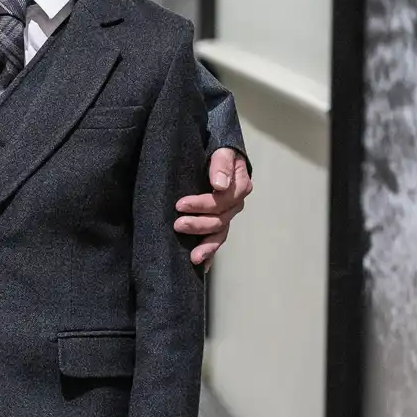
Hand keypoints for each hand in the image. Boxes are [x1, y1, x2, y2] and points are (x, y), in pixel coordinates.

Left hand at [175, 149, 251, 265]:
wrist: (214, 152)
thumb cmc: (217, 150)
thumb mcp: (221, 150)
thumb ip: (221, 163)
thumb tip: (219, 184)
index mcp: (239, 185)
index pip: (223, 200)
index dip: (202, 204)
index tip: (180, 204)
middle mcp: (235, 203)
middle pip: (220, 219)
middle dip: (198, 224)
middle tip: (177, 225)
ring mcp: (227, 215)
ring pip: (219, 233)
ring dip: (207, 246)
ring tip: (193, 256)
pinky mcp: (217, 222)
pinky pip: (216, 240)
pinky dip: (211, 254)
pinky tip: (202, 266)